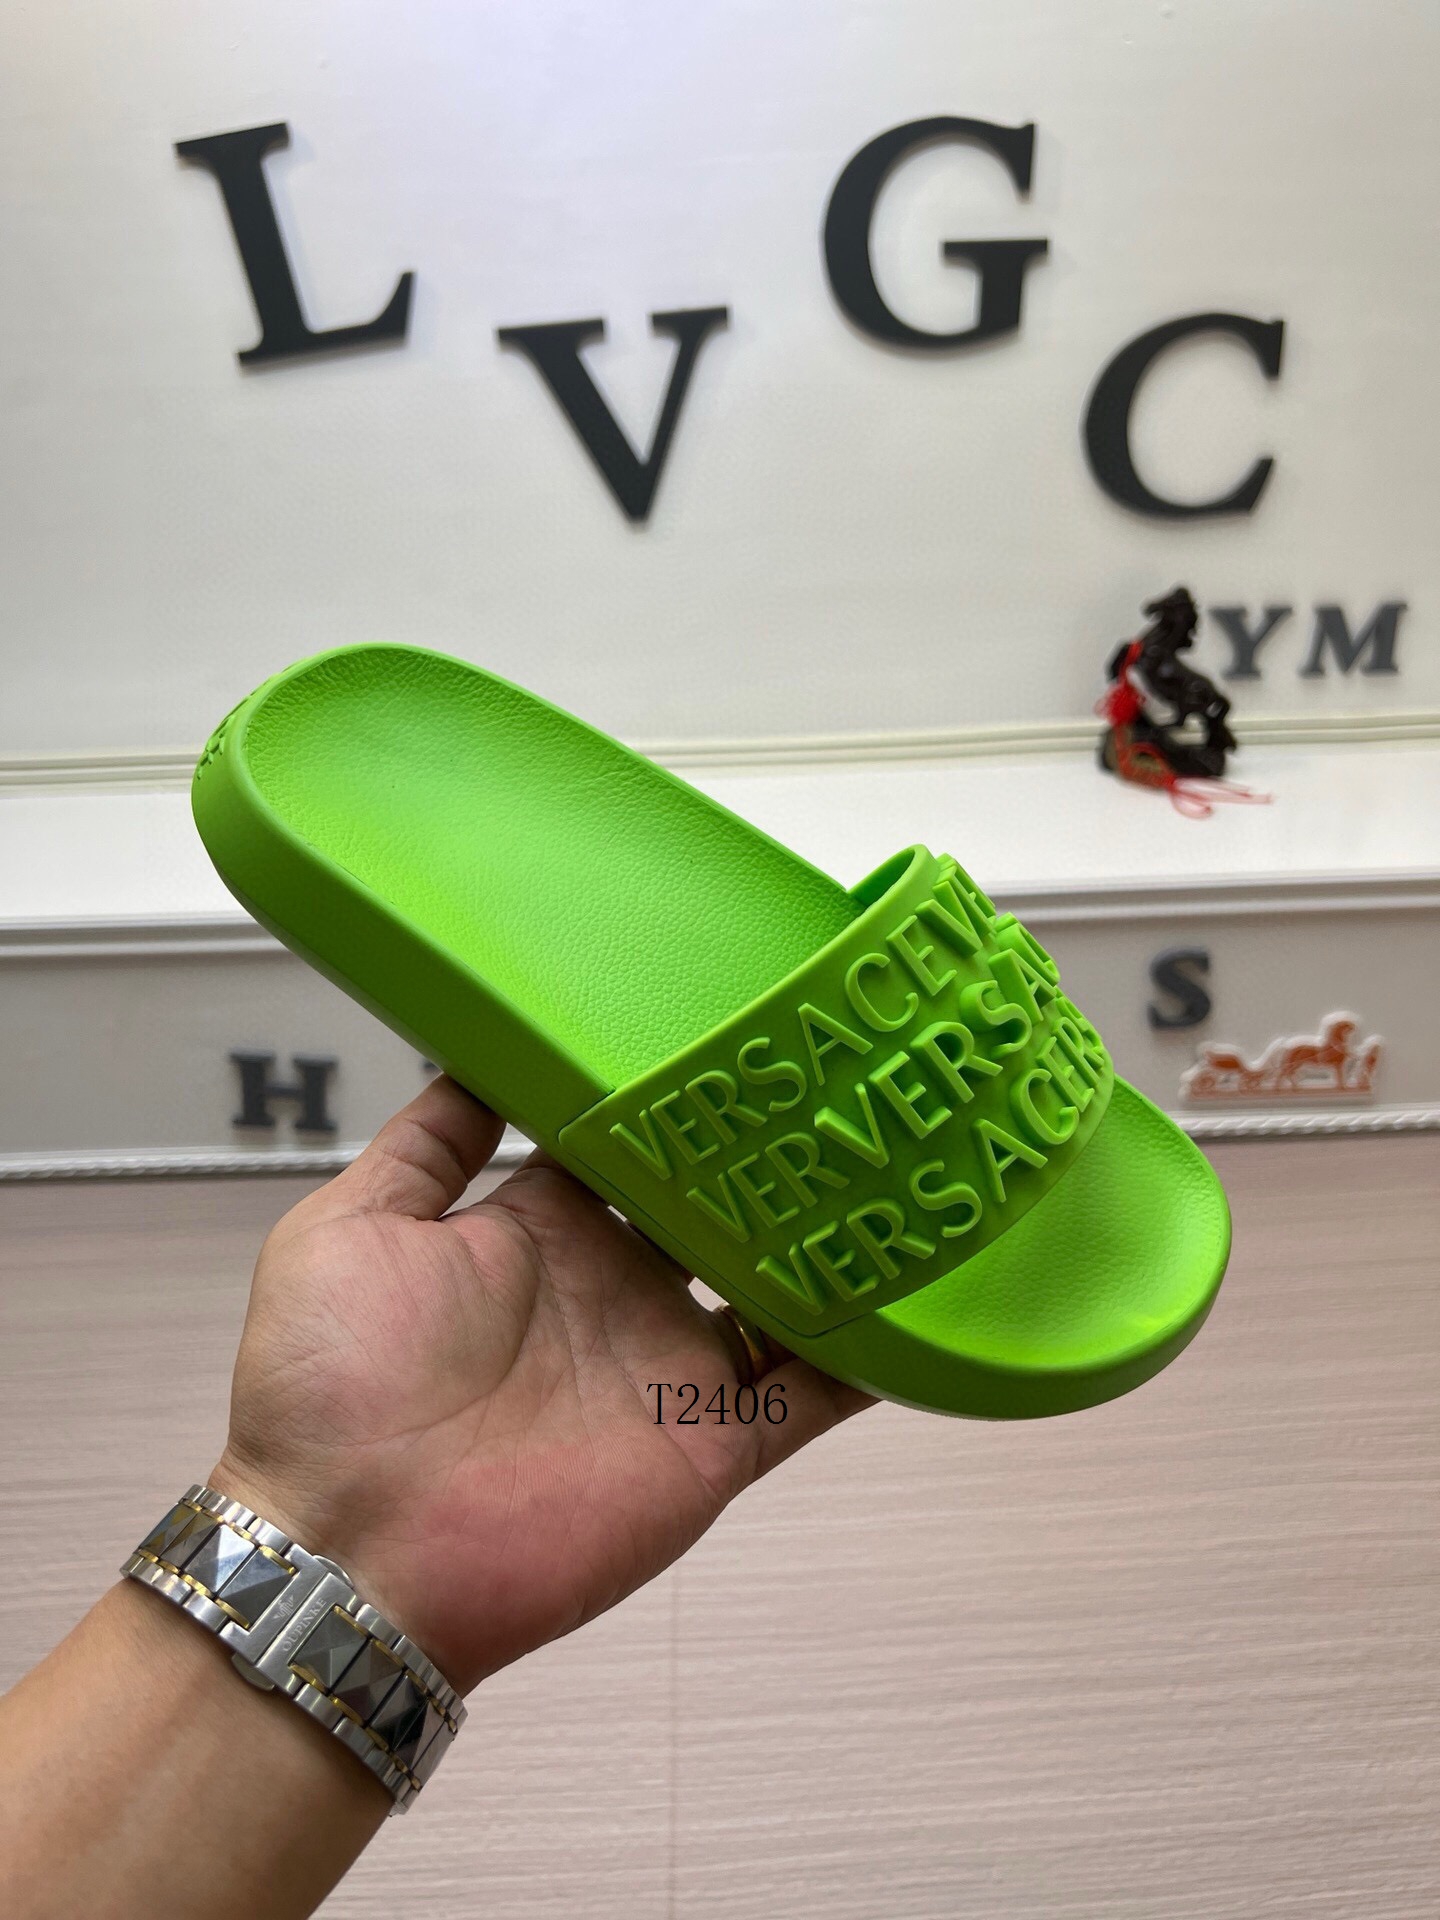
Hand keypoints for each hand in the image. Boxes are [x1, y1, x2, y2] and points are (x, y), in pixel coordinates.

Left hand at [214, 1077, 870, 1693]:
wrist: (348, 1551)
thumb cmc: (329, 1385)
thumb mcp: (349, 1229)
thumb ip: (428, 1145)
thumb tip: (478, 1050)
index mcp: (542, 1229)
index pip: (634, 1144)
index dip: (684, 1094)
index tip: (741, 1030)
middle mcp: (620, 1286)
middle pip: (722, 1205)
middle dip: (780, 1152)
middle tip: (852, 1079)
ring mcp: (672, 1363)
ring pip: (783, 1286)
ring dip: (838, 1236)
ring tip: (910, 1161)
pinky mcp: (712, 1440)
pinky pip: (814, 1391)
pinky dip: (875, 1350)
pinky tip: (930, 1294)